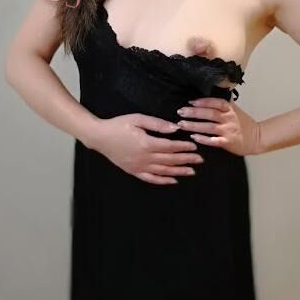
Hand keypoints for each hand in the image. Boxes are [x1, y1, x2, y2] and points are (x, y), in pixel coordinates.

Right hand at [87, 113, 204, 184]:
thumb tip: (175, 128)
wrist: (99, 137)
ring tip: (192, 171)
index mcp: (146, 143)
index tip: (194, 146)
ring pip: (163, 171)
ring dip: (179, 171)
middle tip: (200, 160)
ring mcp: (139, 167)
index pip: (170, 147)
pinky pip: (151, 179)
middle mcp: (144, 158)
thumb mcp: (138, 119)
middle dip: (186, 159)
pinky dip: (163, 180)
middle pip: (170, 160)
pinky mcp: (133, 171)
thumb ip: (157, 124)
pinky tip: (173, 180)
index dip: (183, 147)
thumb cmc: (118, 125)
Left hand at [176, 97, 261, 155]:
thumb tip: (209, 93)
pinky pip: (214, 140)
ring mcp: (228, 130)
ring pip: (209, 127)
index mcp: (230, 109)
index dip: (203, 102)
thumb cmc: (243, 124)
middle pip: (210, 114)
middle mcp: (229, 118)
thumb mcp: (235, 110)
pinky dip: (204, 139)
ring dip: (194, 125)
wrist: (257, 138)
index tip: (190, 102)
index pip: (216, 102)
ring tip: (181, 124)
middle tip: (180, 112)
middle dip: (194, 113)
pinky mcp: (228, 142)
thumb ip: (223, 103)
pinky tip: (194, 138)